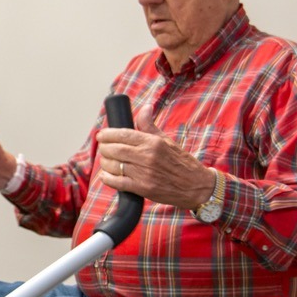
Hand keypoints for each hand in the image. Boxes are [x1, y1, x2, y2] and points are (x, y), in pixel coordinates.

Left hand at [95, 104, 215, 208]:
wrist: (195, 186)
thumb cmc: (180, 162)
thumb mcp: (167, 140)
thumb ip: (150, 126)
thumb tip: (146, 107)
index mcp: (153, 142)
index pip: (123, 134)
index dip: (107, 134)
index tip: (101, 135)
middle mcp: (147, 156)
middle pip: (115, 149)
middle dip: (104, 148)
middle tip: (102, 147)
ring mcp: (144, 174)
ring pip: (114, 165)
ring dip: (104, 163)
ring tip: (105, 160)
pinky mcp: (143, 189)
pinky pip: (118, 183)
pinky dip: (108, 178)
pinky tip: (106, 175)